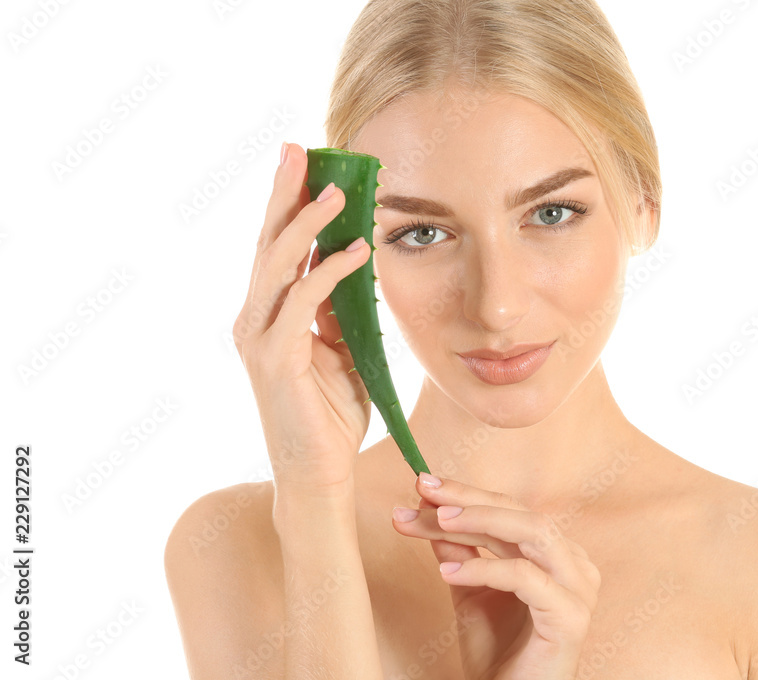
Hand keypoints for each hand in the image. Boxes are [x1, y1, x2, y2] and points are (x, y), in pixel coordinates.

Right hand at [232, 142, 373, 496]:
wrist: (319, 473)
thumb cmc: (329, 415)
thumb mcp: (342, 352)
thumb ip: (340, 313)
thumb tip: (353, 269)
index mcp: (269, 315)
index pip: (277, 248)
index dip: (288, 205)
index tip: (305, 165)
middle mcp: (255, 320)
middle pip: (268, 243)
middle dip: (284, 194)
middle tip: (299, 150)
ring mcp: (259, 338)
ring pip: (278, 265)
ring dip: (307, 224)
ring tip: (335, 191)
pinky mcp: (275, 359)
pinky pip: (303, 304)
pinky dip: (330, 273)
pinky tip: (358, 252)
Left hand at [391, 473, 600, 679]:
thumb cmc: (496, 651)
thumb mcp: (468, 588)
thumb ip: (456, 548)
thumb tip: (426, 506)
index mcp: (555, 553)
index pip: (509, 509)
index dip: (466, 494)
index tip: (422, 485)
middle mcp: (574, 563)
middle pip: (520, 513)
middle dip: (467, 500)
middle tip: (423, 493)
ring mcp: (578, 589)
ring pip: (532, 532)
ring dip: (480, 522)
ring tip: (437, 522)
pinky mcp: (571, 617)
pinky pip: (527, 578)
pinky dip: (485, 569)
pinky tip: (448, 572)